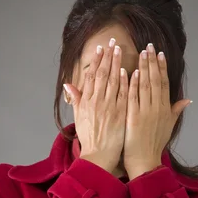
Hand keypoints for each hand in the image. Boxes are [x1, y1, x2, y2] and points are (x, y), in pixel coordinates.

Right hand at [63, 38, 127, 173]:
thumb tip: (68, 84)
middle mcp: (96, 101)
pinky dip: (125, 82)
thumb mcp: (78, 117)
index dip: (96, 61)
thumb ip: (76, 99)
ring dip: (116, 64)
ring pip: (112, 81)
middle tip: (112, 42)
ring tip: (120, 50)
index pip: (91, 76)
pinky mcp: (119, 113)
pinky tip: (128, 70)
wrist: (98, 156)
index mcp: (86, 101)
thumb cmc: (89, 139)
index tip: (100, 49)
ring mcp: (108, 107)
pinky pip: (122, 94)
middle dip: (107, 57)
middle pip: (102, 74)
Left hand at [123, 44, 191, 179]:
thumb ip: (176, 111)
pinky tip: (127, 71)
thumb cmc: (155, 145)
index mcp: (165, 109)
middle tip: (148, 46)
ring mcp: (145, 112)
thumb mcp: (169, 127)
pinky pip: (131, 97)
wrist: (145, 162)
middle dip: (152, 62)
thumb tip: (187, 100)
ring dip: (142, 68)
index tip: (159, 53)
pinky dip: (130, 83)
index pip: (164, 83)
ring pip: (144, 85)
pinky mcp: (133, 117)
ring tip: (140, 53)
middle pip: (155, 80)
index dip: (162, 67)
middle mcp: (157, 108)